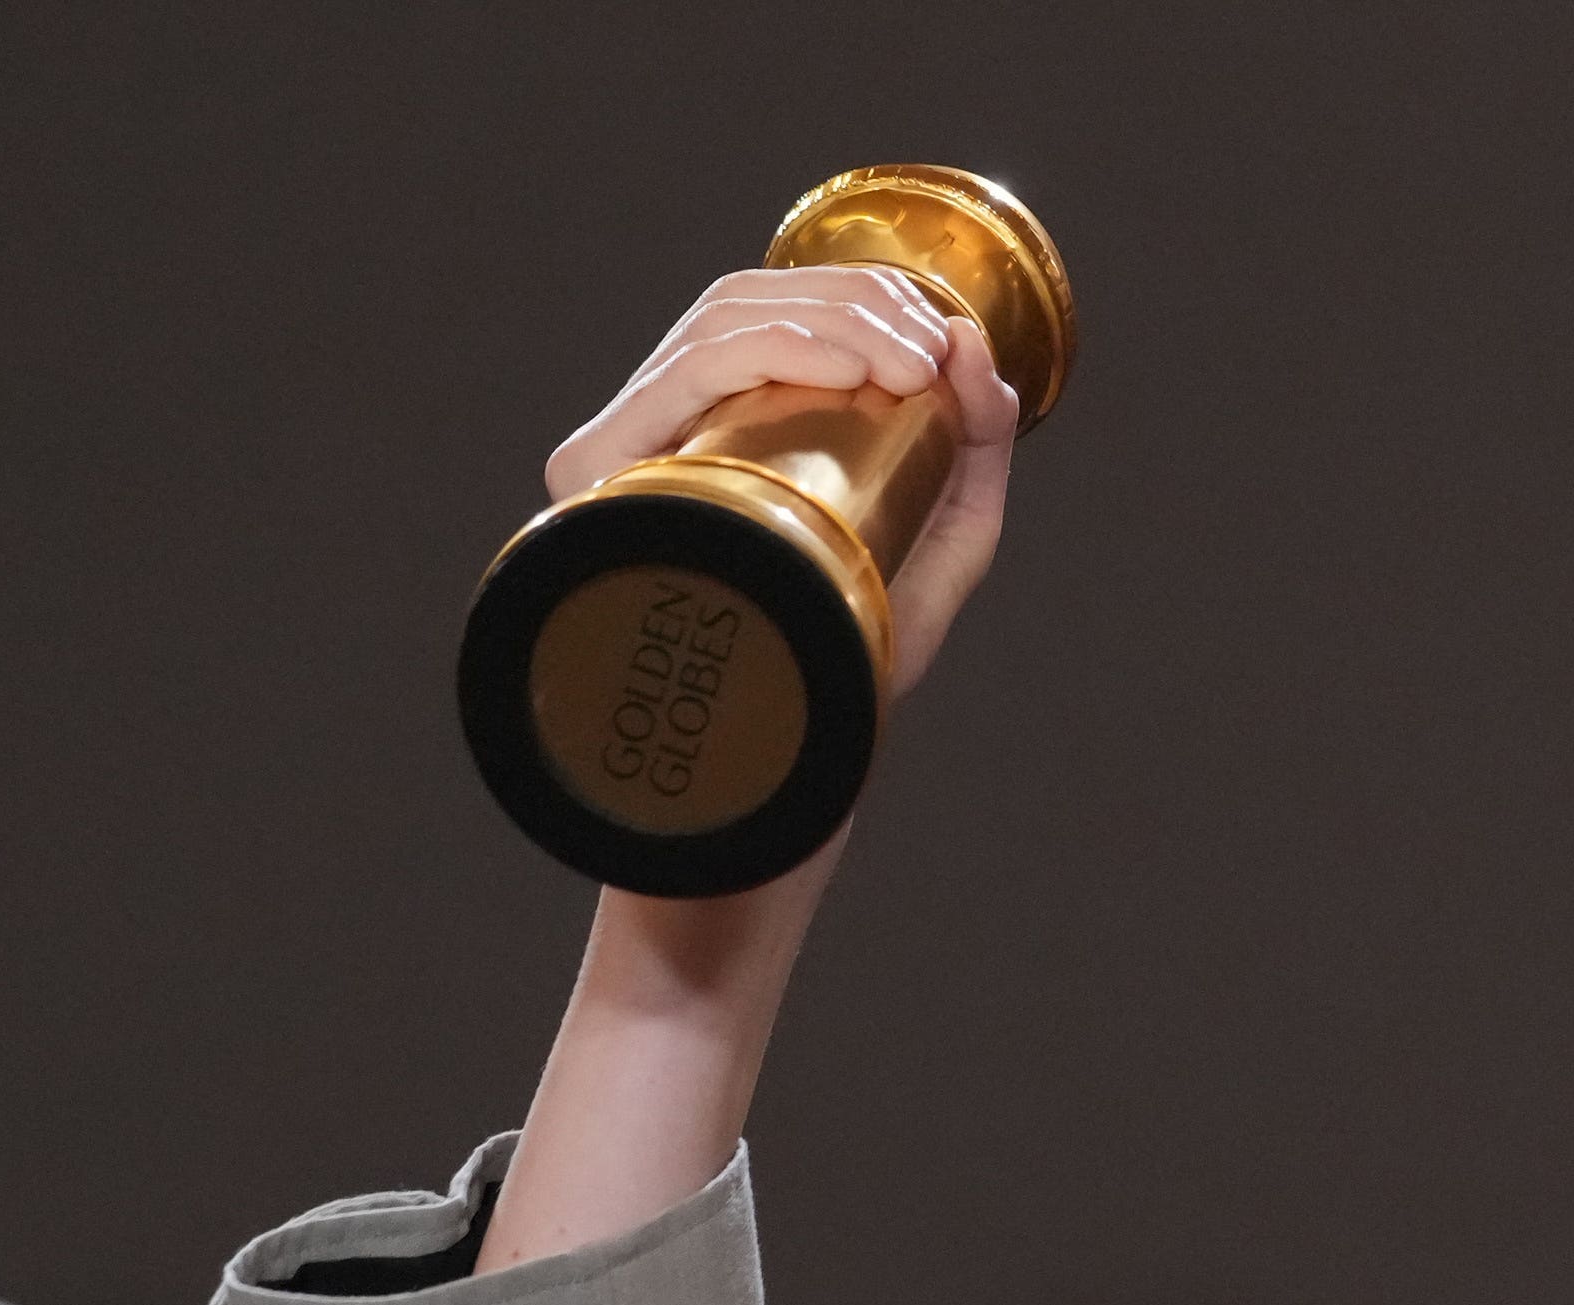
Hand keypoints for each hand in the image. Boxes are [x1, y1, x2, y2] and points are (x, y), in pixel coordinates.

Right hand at [542, 265, 1020, 701]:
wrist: (800, 739)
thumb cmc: (866, 642)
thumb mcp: (947, 535)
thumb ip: (976, 445)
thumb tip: (975, 343)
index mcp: (725, 422)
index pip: (781, 312)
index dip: (861, 296)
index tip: (942, 336)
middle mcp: (663, 422)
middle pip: (752, 301)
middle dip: (856, 303)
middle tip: (932, 350)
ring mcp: (624, 441)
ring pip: (723, 318)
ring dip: (830, 320)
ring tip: (908, 362)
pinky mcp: (596, 466)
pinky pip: (690, 370)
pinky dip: (776, 349)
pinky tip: (847, 368)